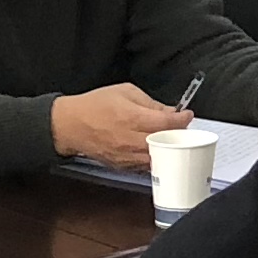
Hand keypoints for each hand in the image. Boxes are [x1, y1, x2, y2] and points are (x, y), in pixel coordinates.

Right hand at [51, 85, 173, 167]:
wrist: (70, 125)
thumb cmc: (96, 105)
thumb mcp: (125, 91)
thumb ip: (150, 102)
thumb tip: (169, 110)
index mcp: (133, 118)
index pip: (168, 123)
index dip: (182, 120)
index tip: (187, 115)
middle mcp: (132, 140)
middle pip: (166, 143)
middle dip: (178, 135)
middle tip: (180, 128)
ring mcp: (127, 156)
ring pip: (158, 158)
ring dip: (167, 149)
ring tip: (169, 139)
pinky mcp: (122, 166)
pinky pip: (145, 166)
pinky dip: (153, 158)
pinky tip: (154, 149)